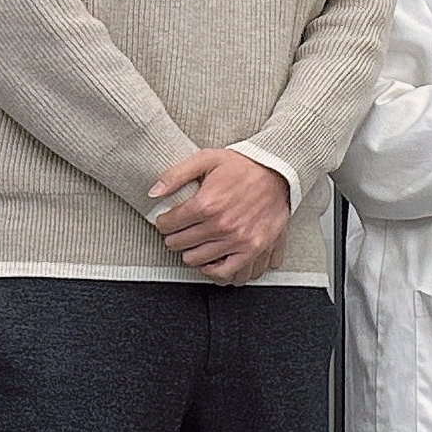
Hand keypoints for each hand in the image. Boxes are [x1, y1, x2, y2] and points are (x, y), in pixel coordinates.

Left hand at [147, 149, 291, 285]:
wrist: (278, 172)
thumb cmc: (243, 165)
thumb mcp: (206, 159)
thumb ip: (176, 175)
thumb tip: (153, 192)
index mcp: (207, 203)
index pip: (169, 224)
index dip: (163, 222)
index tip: (166, 221)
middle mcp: (222, 225)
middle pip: (180, 244)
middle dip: (174, 237)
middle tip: (178, 232)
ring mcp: (238, 240)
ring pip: (197, 260)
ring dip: (190, 252)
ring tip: (193, 244)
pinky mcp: (253, 249)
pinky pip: (226, 272)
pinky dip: (214, 269)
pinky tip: (210, 260)